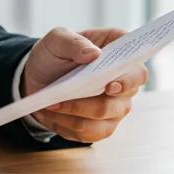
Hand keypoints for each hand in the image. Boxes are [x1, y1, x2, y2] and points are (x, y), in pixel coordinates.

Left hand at [22, 26, 147, 142]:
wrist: (36, 78)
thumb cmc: (53, 55)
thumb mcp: (56, 40)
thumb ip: (73, 42)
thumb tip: (94, 54)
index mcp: (118, 55)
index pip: (136, 69)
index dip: (128, 80)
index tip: (110, 86)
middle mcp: (124, 82)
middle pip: (122, 98)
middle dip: (92, 99)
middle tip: (65, 95)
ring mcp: (116, 106)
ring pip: (104, 116)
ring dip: (74, 112)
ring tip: (52, 104)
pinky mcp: (102, 125)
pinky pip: (91, 132)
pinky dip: (69, 124)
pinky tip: (53, 115)